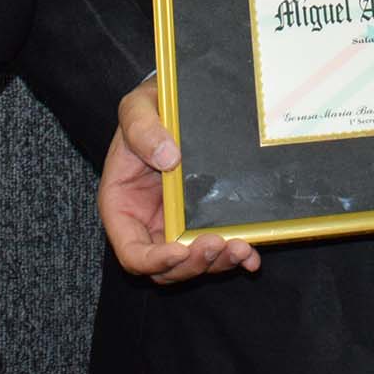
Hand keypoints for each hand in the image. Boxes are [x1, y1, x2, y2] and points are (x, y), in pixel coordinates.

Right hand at [96, 77, 259, 283]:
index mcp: (122, 208)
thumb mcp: (137, 109)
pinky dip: (235, 257)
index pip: (132, 253)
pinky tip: (252, 256)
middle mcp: (147, 225)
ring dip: (217, 263)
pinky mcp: (200, 221)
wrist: (173, 105)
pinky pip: (217, 248)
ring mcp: (175, 227)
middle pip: (166, 268)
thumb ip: (142, 129)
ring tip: (242, 248)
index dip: (154, 260)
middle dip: (193, 263)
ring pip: (193, 263)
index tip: (180, 250)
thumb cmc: (147, 110)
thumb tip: (168, 156)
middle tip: (219, 244)